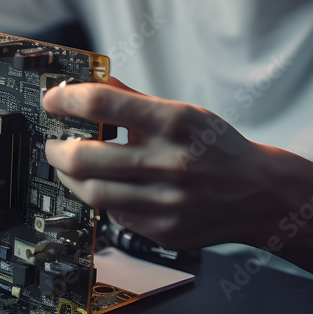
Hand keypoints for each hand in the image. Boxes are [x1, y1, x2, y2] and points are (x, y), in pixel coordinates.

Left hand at [42, 79, 276, 248]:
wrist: (260, 194)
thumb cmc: (217, 147)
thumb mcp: (184, 112)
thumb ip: (134, 100)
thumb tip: (90, 83)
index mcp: (174, 122)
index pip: (103, 103)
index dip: (67, 100)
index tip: (53, 100)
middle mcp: (170, 162)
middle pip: (86, 156)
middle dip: (56, 149)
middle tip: (52, 144)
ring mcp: (166, 201)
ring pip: (93, 192)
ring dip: (70, 177)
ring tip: (68, 167)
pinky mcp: (163, 230)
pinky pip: (115, 215)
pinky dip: (102, 199)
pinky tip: (105, 187)